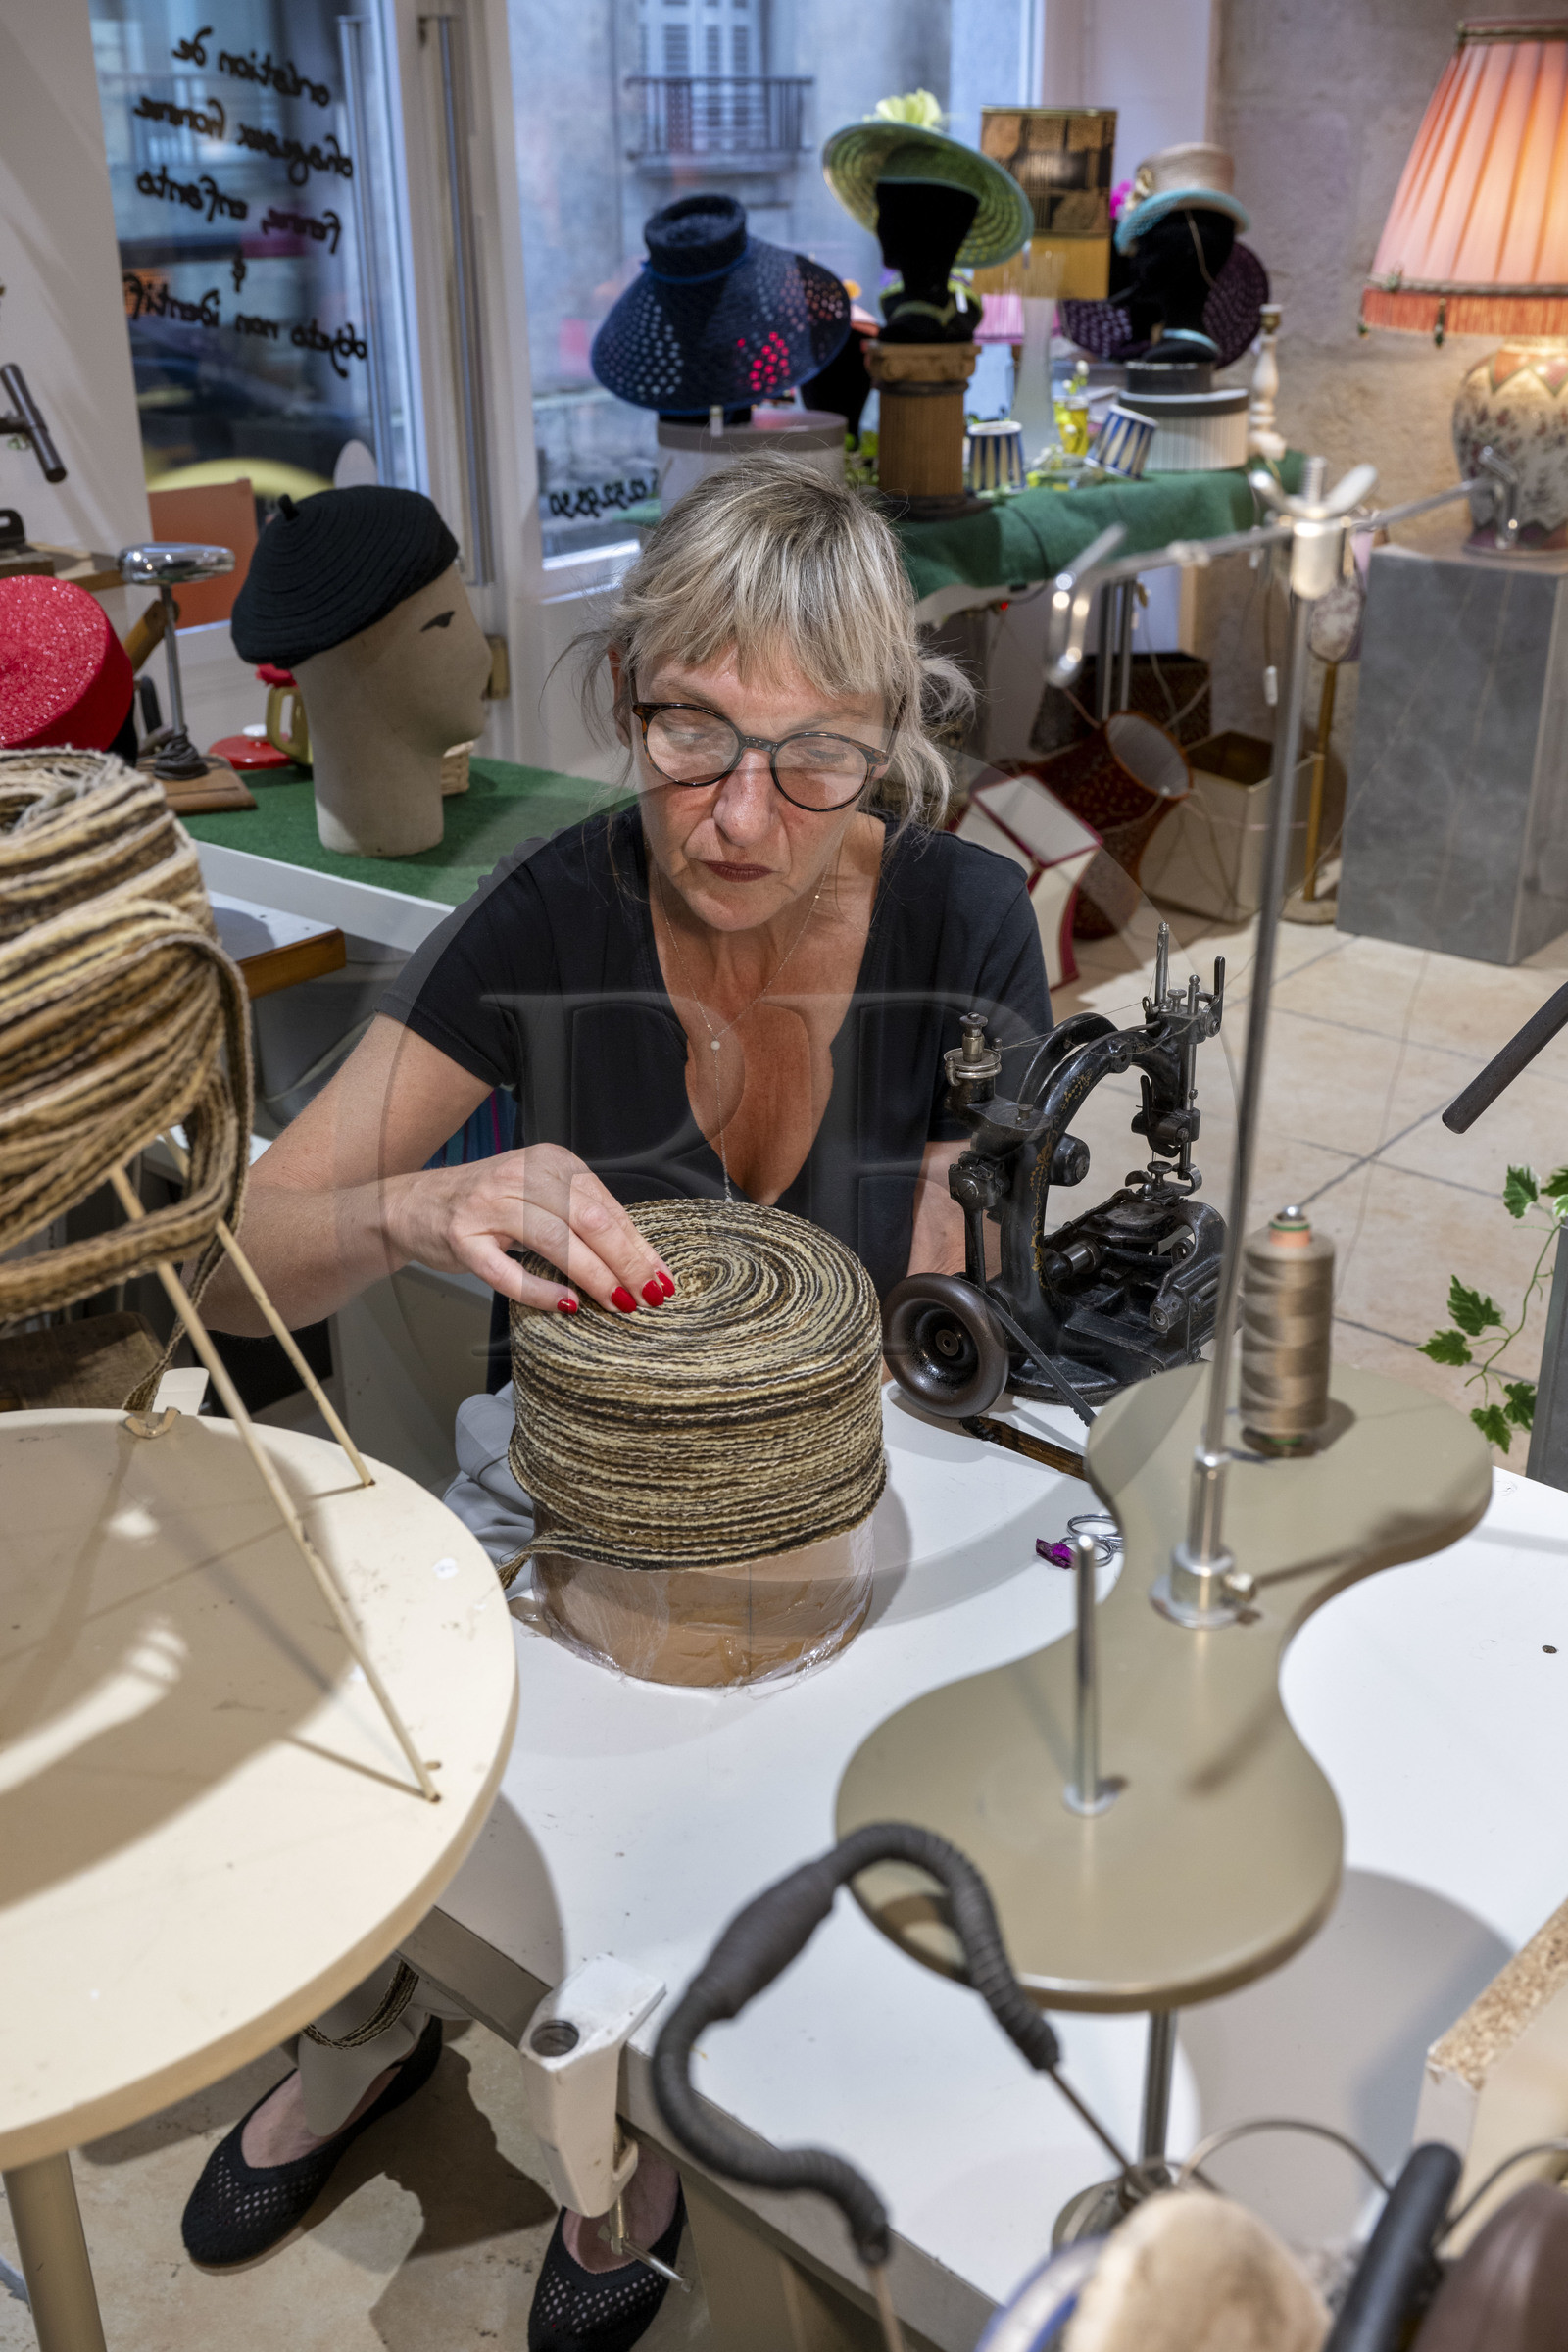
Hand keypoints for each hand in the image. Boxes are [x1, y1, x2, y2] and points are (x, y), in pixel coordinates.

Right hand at [385, 1144, 675, 1315]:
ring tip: (620, 1303)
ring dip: (594, 1276)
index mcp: (550, 1162)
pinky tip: (566, 1304)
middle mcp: (521, 1175)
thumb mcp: (539, 1195)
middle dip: (626, 1262)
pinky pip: (506, 1269)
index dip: (639, 1245)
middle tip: (650, 1296)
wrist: (415, 1204)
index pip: (607, 1207)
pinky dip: (539, 1289)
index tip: (663, 1278)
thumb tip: (639, 1261)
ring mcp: (488, 1204)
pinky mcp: (462, 1237)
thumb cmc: (490, 1205)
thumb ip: (582, 1216)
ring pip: (555, 1241)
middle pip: (589, 1220)